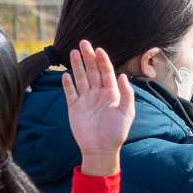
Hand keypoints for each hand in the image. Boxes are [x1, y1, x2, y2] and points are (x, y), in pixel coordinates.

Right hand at [61, 40, 133, 176]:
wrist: (101, 149)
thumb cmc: (117, 132)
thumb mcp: (126, 112)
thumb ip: (126, 94)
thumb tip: (123, 76)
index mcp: (112, 94)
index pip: (106, 73)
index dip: (103, 61)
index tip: (98, 49)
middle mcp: (98, 94)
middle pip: (92, 71)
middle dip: (88, 57)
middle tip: (83, 43)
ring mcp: (85, 99)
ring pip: (80, 78)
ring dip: (77, 66)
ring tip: (73, 52)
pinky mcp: (74, 107)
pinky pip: (70, 92)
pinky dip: (67, 83)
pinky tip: (66, 74)